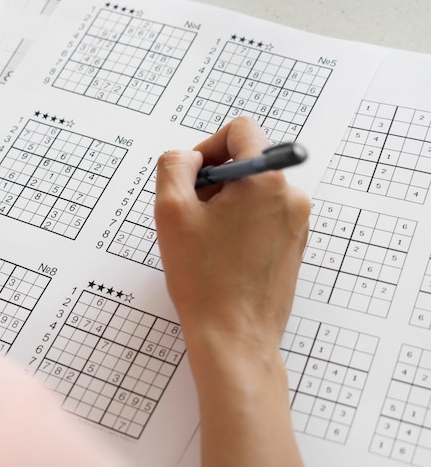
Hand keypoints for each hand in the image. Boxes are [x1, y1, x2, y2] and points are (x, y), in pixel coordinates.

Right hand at [155, 116, 309, 349]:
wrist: (235, 338)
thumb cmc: (203, 279)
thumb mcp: (171, 212)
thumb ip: (174, 166)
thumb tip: (189, 156)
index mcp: (267, 180)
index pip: (240, 130)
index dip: (208, 147)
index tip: (192, 178)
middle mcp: (291, 196)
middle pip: (246, 162)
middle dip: (213, 180)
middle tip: (192, 217)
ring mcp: (297, 222)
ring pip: (253, 190)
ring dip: (224, 204)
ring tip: (206, 241)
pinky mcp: (294, 244)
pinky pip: (263, 215)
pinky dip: (239, 223)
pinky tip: (222, 253)